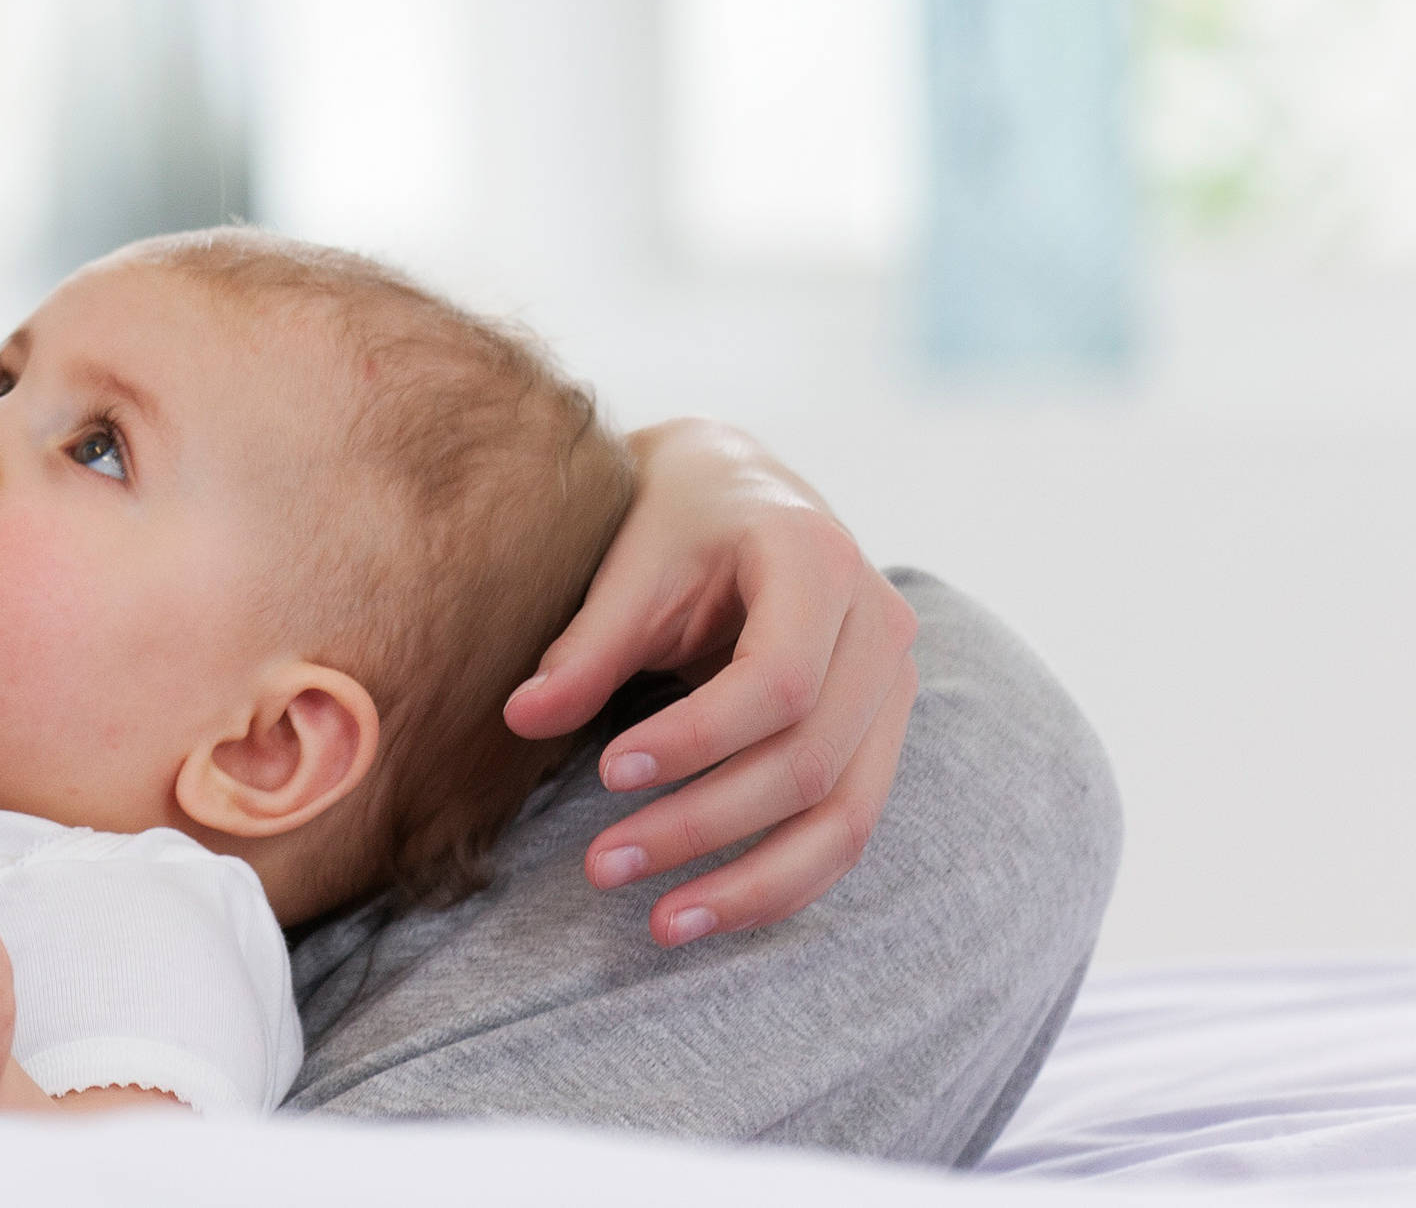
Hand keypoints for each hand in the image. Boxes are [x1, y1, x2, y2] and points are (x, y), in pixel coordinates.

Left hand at [505, 418, 915, 945]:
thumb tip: (522, 718)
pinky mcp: (879, 736)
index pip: (779, 683)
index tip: (607, 774)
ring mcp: (893, 689)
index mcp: (820, 563)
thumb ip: (588, 643)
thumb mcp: (632, 561)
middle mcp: (882, 629)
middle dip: (704, 826)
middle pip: (810, 762)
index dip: (696, 740)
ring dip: (752, 884)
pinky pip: (845, 828)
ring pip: (844, 818)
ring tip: (659, 924)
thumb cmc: (679, 519)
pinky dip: (779, 881)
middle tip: (600, 867)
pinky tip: (704, 913)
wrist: (740, 490)